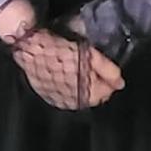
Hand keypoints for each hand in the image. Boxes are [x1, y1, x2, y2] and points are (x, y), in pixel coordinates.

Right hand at [8, 25, 123, 109]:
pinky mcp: (46, 95)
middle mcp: (71, 102)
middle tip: (97, 68)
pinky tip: (69, 76)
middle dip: (98, 85)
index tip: (110, 70)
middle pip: (92, 97)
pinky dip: (71, 88)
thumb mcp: (90, 55)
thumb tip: (120, 83)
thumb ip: (108, 70)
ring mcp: (57, 100)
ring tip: (82, 70)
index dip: (110, 81)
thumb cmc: (62, 50)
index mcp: (83, 94)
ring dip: (84, 87)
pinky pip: (64, 96)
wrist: (30, 48)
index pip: (105, 94)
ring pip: (78, 97)